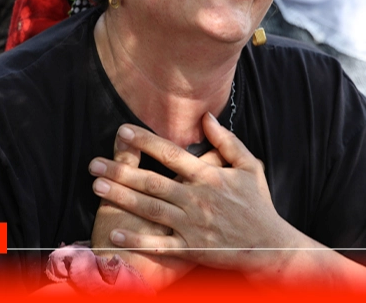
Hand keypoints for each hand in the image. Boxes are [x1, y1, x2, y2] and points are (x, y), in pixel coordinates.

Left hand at [88, 113, 297, 276]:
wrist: (271, 246)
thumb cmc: (259, 204)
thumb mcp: (249, 166)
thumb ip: (227, 141)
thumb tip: (207, 116)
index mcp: (209, 176)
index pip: (171, 154)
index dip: (145, 141)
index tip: (122, 131)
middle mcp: (197, 199)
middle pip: (152, 182)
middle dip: (121, 171)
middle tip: (94, 164)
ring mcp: (193, 224)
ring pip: (150, 208)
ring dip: (122, 197)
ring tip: (97, 187)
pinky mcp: (191, 248)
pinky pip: (159, 243)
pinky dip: (136, 238)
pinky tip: (114, 231)